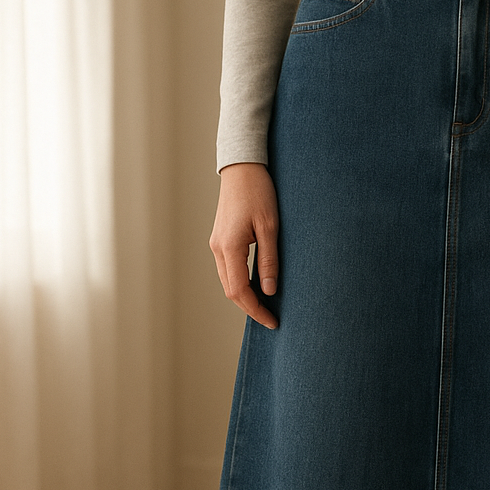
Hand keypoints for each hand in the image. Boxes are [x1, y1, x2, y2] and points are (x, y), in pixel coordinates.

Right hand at [208, 162, 280, 329]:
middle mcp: (218, 249)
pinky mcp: (220, 240)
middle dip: (250, 308)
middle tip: (271, 318)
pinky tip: (256, 287)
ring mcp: (216, 244)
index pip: (240, 291)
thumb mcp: (270, 227)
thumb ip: (269, 261)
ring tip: (266, 306)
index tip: (273, 322)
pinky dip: (241, 283)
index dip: (256, 310)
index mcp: (230, 247)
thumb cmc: (259, 192)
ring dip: (245, 297)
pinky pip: (228, 270)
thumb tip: (269, 291)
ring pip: (228, 282)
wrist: (242, 167)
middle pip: (231, 291)